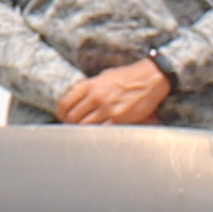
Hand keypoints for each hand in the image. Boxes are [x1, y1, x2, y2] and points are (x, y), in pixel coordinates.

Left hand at [56, 61, 175, 126]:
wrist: (150, 78)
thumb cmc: (128, 77)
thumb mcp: (104, 76)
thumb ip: (90, 88)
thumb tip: (79, 99)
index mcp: (90, 85)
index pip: (65, 103)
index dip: (61, 114)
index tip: (63, 118)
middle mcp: (96, 97)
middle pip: (73, 118)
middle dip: (72, 125)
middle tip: (74, 128)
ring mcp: (107, 109)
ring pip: (85, 127)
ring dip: (84, 131)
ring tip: (87, 132)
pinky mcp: (119, 119)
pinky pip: (102, 131)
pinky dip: (98, 134)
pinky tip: (99, 135)